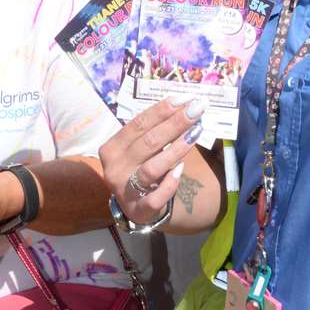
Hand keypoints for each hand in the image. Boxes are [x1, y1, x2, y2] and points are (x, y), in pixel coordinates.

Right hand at [99, 98, 204, 226]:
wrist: (134, 207)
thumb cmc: (138, 168)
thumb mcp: (137, 149)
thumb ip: (152, 131)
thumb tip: (182, 106)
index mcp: (112, 148)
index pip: (138, 124)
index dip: (161, 110)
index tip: (184, 99)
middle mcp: (115, 168)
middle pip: (148, 142)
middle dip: (175, 123)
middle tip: (197, 109)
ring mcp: (125, 191)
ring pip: (152, 168)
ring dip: (177, 149)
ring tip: (196, 133)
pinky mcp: (139, 210)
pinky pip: (156, 196)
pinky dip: (170, 182)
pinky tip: (182, 168)